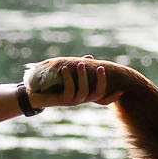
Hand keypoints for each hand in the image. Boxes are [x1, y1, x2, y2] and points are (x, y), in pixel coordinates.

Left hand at [25, 56, 157, 107]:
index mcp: (84, 94)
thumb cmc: (52, 83)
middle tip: (101, 68)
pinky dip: (68, 78)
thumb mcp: (68, 74)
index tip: (122, 90)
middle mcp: (81, 99)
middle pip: (97, 93)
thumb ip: (79, 68)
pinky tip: (65, 68)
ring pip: (84, 91)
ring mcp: (73, 101)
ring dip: (82, 76)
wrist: (35, 94)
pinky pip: (69, 89)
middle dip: (101, 81)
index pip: (102, 99)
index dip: (113, 96)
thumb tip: (90, 57)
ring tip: (80, 63)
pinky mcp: (63, 100)